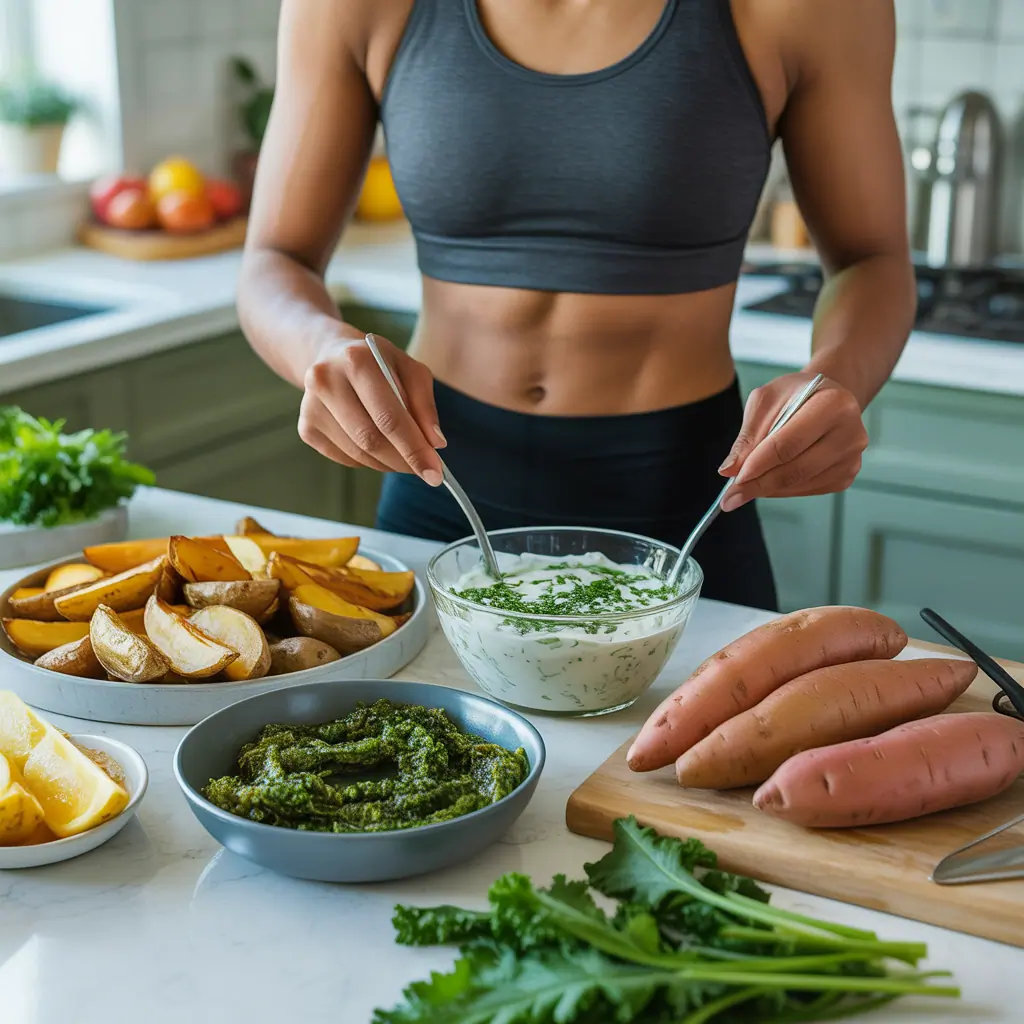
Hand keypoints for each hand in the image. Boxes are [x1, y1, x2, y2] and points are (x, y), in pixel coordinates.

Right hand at [297, 331, 445, 484]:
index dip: (414, 449)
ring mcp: (311, 407)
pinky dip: (369, 460)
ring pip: (358, 454)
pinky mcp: (306, 428)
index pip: (389, 417)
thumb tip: (435, 444)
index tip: (435, 474)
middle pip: (370, 440)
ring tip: (404, 455)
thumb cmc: (380, 365)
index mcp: (356, 360)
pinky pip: (346, 459)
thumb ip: (425, 405)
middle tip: (425, 470)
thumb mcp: (410, 370)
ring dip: (388, 463)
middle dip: (403, 461)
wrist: (332, 356)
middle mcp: (326, 381)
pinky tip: (377, 445)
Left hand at [718, 372, 867, 510]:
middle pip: (796, 469)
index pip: (787, 444)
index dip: (758, 465)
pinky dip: (783, 490)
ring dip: (768, 489)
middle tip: (731, 498)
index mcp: (833, 404)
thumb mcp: (765, 401)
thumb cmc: (794, 395)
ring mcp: (852, 457)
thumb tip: (729, 470)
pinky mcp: (847, 474)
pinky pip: (808, 489)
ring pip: (800, 484)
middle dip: (758, 484)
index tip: (733, 480)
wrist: (826, 397)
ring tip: (745, 488)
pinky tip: (769, 481)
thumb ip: (747, 436)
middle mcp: (850, 433)